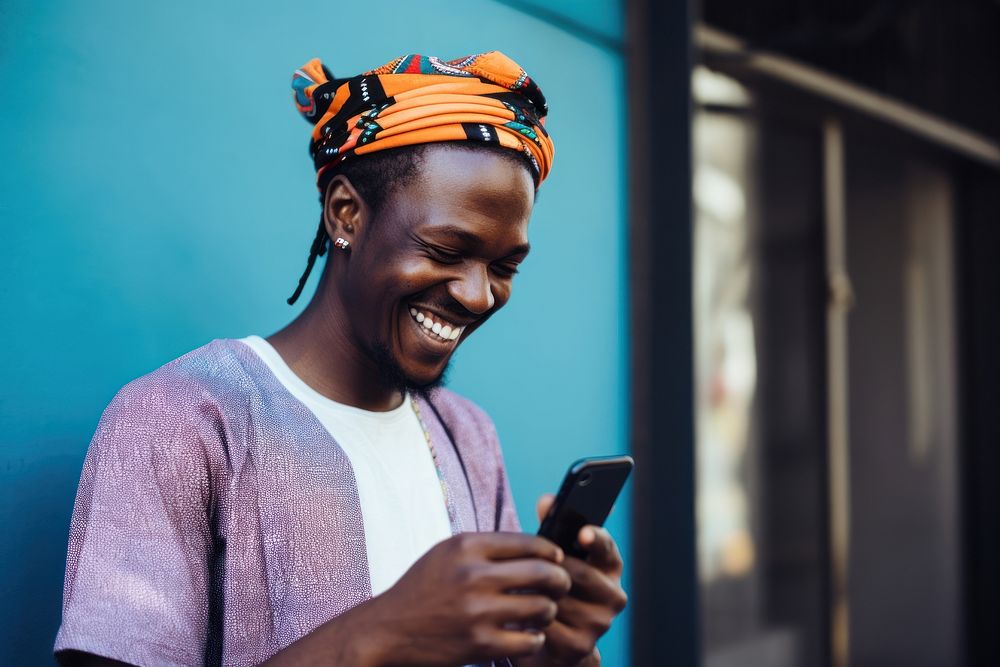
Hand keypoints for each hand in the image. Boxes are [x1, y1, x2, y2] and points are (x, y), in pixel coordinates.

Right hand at [367, 532, 571, 665]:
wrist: (387, 630)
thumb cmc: (422, 589)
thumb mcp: (446, 554)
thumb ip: (485, 548)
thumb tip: (533, 547)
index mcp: (466, 546)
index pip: (528, 542)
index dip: (551, 551)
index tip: (557, 559)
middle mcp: (473, 575)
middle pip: (542, 572)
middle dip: (560, 580)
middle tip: (561, 586)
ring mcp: (477, 611)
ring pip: (542, 607)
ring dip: (548, 611)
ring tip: (542, 612)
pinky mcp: (479, 644)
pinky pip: (529, 641)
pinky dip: (534, 639)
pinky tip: (527, 635)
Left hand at [518, 495, 627, 665]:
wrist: (552, 641)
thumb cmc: (552, 587)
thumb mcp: (554, 556)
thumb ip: (552, 526)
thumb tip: (547, 501)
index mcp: (609, 567)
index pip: (607, 548)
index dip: (596, 538)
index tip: (582, 532)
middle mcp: (613, 596)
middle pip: (579, 574)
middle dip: (550, 569)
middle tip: (526, 566)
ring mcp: (600, 623)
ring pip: (560, 600)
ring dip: (535, 595)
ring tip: (516, 590)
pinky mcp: (580, 647)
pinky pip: (548, 626)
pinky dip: (530, 619)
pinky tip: (519, 615)